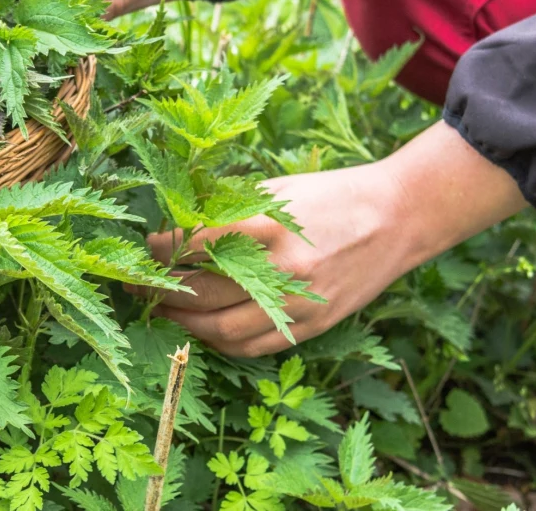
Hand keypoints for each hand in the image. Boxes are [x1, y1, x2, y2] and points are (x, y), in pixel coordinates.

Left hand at [142, 123, 528, 355]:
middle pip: (201, 292)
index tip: (145, 247)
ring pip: (221, 330)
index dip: (162, 251)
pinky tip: (202, 328)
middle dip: (161, 290)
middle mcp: (282, 271)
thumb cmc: (330, 195)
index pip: (196, 246)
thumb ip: (228, 211)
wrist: (397, 217)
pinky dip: (219, 342)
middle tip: (137, 284)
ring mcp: (298, 305)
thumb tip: (175, 230)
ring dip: (183, 323)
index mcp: (269, 227)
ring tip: (162, 309)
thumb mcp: (275, 190)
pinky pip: (252, 346)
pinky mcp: (311, 327)